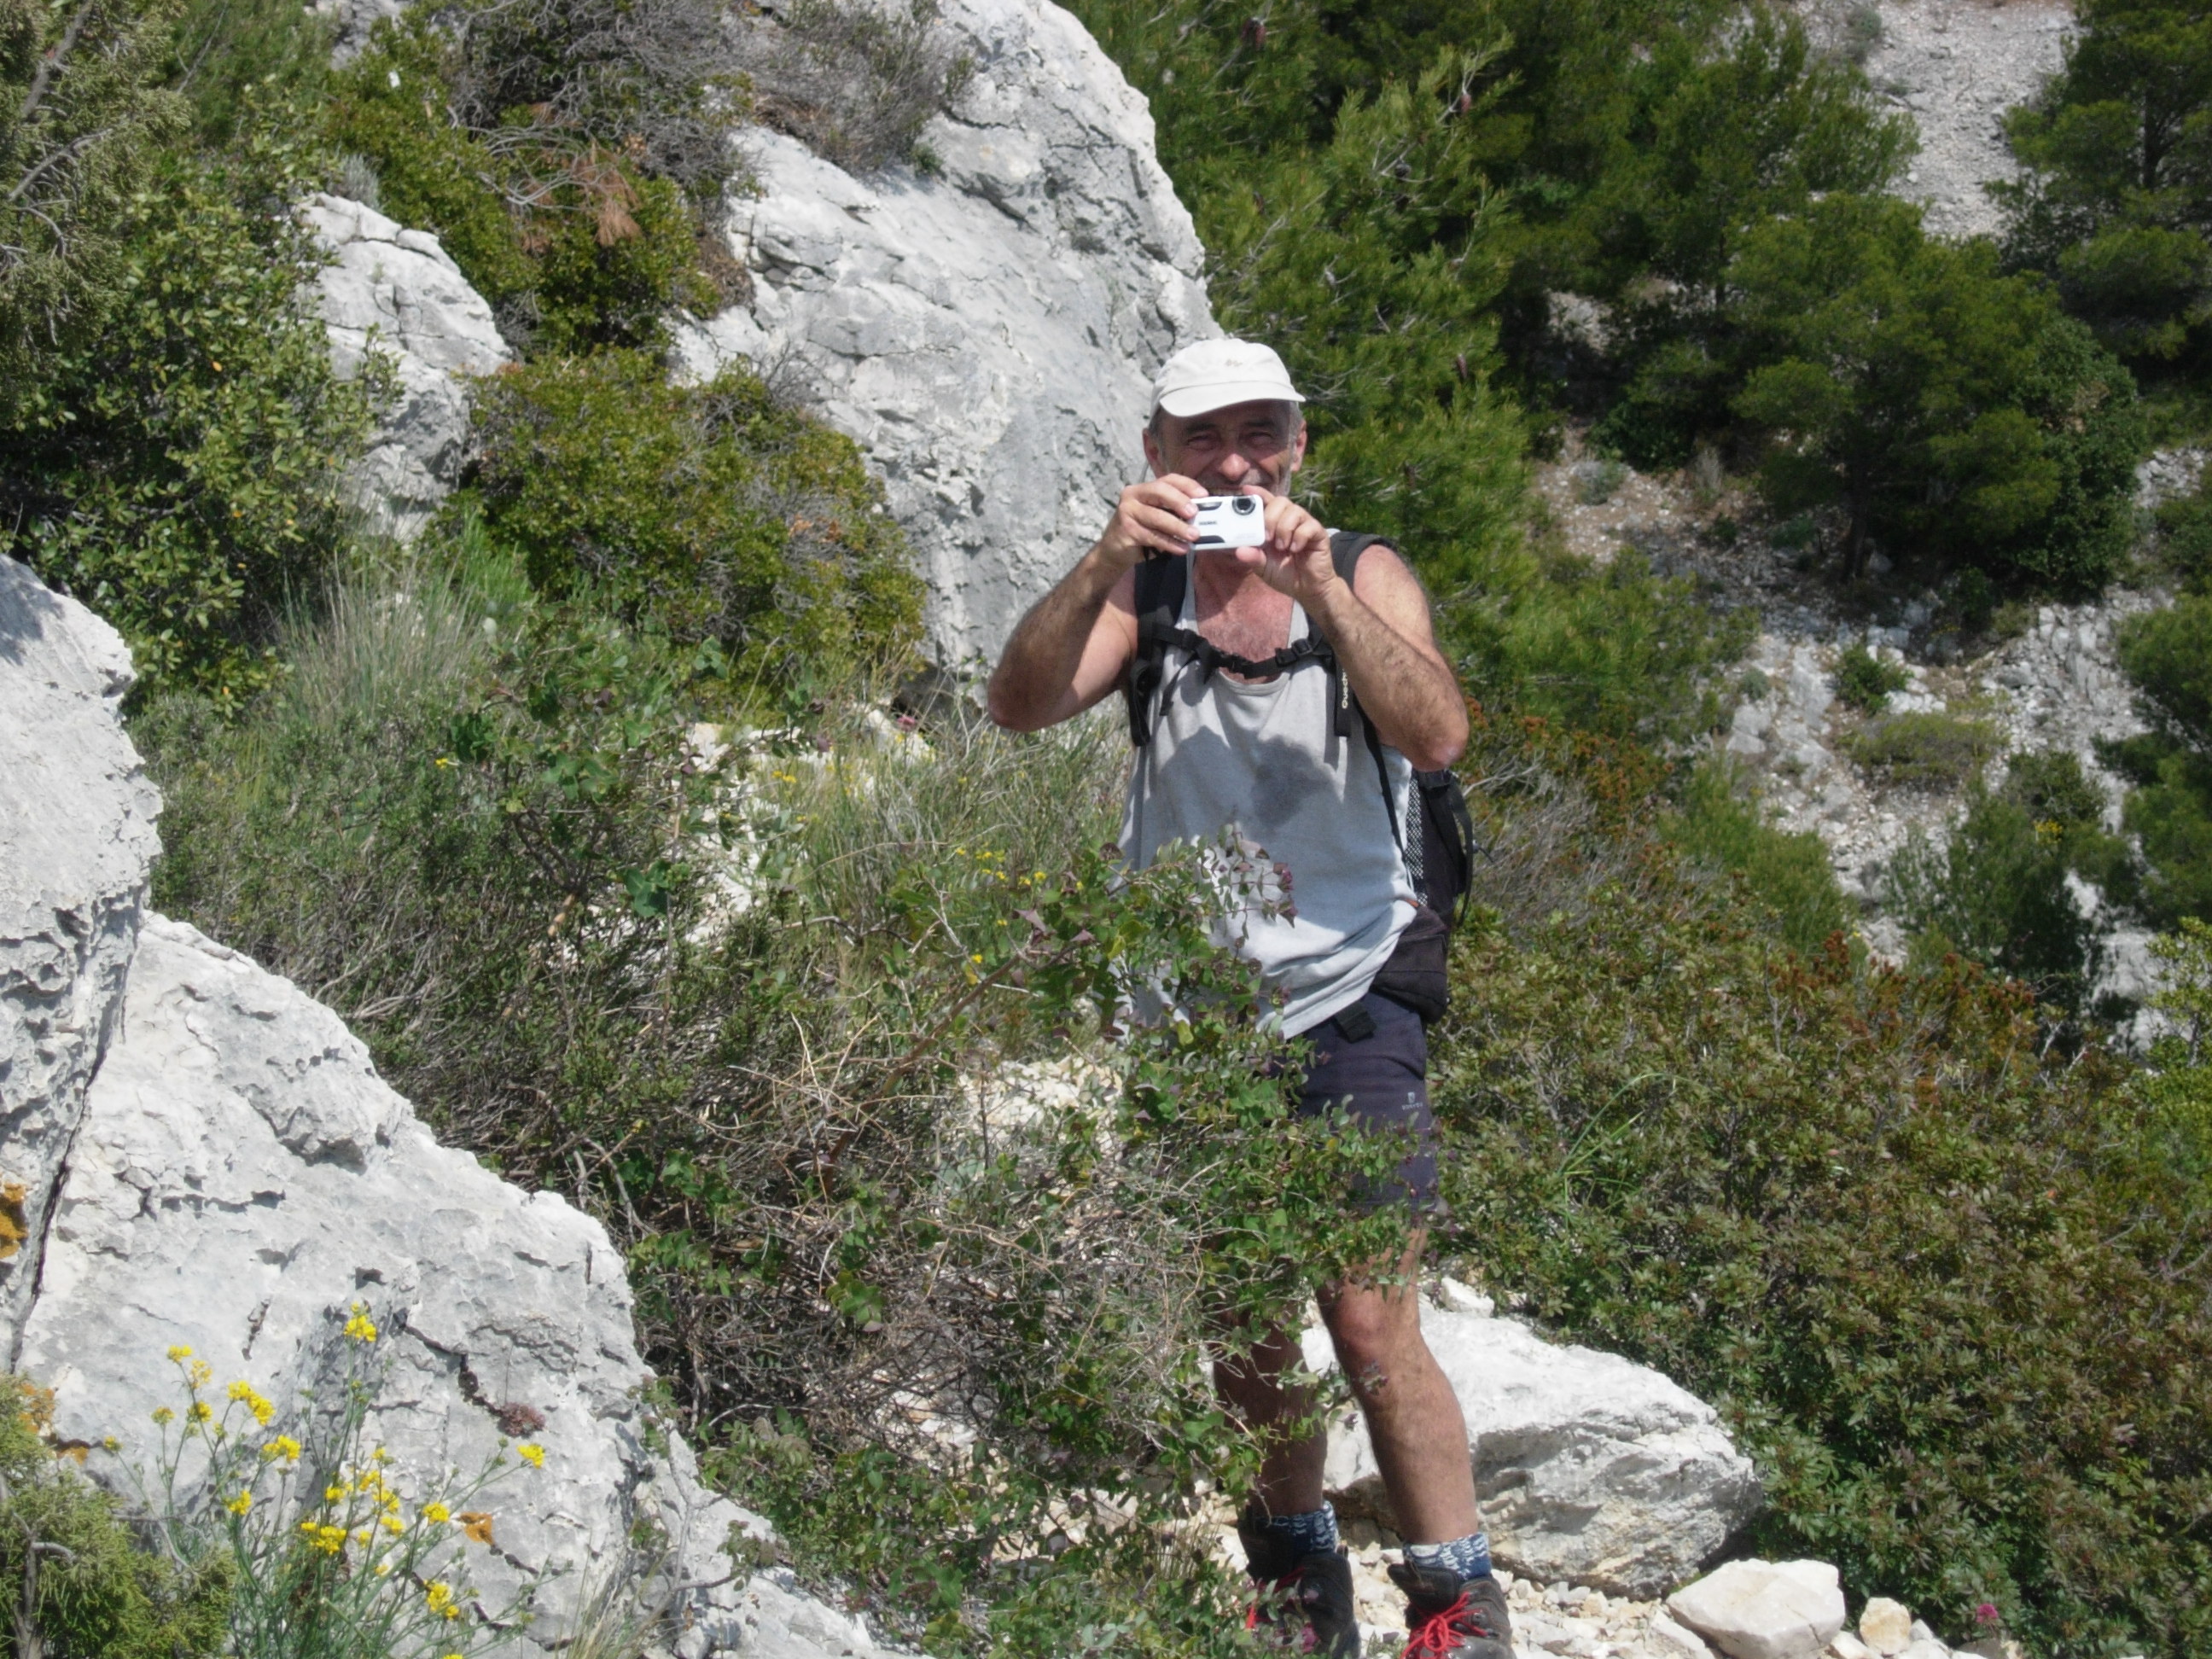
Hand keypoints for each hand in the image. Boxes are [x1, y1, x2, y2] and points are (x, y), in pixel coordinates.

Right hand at [1094, 473, 1203, 569]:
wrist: (1113, 551)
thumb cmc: (1141, 531)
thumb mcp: (1157, 517)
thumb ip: (1174, 512)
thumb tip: (1201, 516)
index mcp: (1144, 488)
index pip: (1168, 480)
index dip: (1187, 485)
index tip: (1203, 495)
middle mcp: (1133, 495)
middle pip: (1160, 491)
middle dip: (1180, 501)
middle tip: (1195, 513)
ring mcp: (1127, 511)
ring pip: (1156, 516)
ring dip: (1177, 527)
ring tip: (1193, 536)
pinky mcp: (1125, 530)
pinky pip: (1152, 536)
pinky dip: (1169, 543)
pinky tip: (1181, 548)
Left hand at [1222, 487, 1334, 603]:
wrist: (1307, 589)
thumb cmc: (1285, 574)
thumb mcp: (1263, 567)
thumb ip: (1253, 557)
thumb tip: (1239, 551)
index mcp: (1274, 524)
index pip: (1267, 502)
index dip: (1258, 494)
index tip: (1246, 491)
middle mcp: (1289, 520)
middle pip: (1281, 501)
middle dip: (1270, 517)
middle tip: (1267, 538)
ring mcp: (1304, 525)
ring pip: (1294, 511)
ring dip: (1284, 528)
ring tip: (1282, 547)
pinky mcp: (1318, 533)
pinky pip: (1309, 525)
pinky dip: (1299, 537)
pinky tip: (1295, 549)